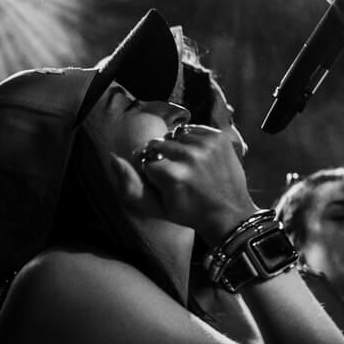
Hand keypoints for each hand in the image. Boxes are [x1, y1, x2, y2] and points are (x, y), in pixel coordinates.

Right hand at [133, 122, 254, 238]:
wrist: (229, 213)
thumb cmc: (189, 213)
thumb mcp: (155, 208)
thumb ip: (129, 186)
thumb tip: (114, 158)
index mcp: (171, 175)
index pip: (144, 161)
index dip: (151, 173)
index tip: (164, 185)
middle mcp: (188, 156)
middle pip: (157, 144)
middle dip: (162, 158)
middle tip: (177, 176)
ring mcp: (206, 145)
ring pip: (174, 136)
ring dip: (177, 149)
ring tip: (189, 167)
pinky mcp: (218, 137)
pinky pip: (192, 130)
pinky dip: (192, 142)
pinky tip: (200, 159)